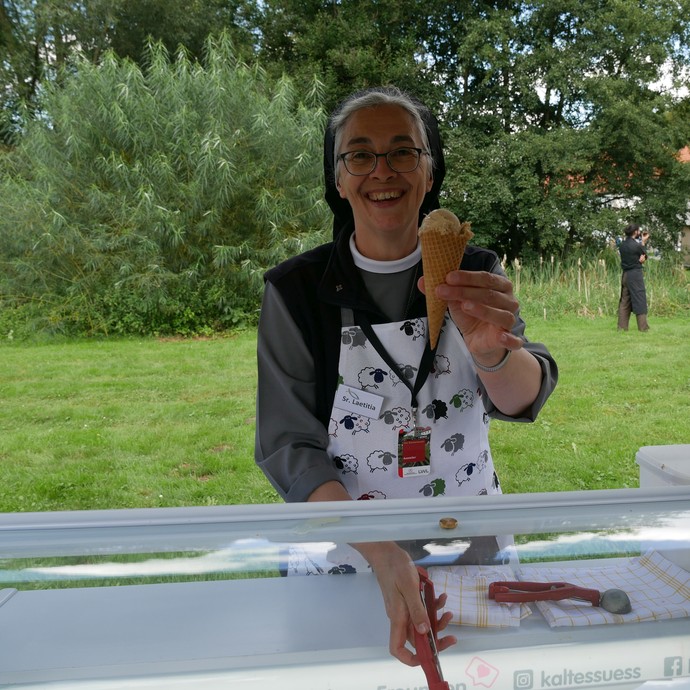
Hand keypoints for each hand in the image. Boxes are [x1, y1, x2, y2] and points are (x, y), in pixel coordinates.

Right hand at [356, 542, 456, 664]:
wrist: (386, 552)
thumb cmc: (395, 568)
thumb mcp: (409, 586)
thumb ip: (417, 609)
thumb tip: (425, 632)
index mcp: (398, 617)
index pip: (398, 648)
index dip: (411, 658)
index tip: (430, 657)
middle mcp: (400, 616)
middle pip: (416, 638)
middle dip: (435, 640)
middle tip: (452, 637)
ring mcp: (404, 608)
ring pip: (422, 624)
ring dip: (436, 621)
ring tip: (448, 611)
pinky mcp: (408, 599)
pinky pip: (422, 609)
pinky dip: (433, 606)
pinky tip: (441, 596)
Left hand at [419, 270, 522, 362]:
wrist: (478, 339)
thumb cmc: (471, 314)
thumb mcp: (455, 301)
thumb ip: (442, 291)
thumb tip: (422, 281)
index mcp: (499, 286)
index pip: (484, 278)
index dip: (466, 277)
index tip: (447, 277)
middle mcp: (508, 301)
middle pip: (489, 294)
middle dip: (465, 291)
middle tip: (443, 290)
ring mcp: (510, 320)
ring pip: (501, 314)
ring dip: (483, 309)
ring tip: (465, 306)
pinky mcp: (509, 340)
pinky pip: (513, 340)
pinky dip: (510, 339)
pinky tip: (501, 336)